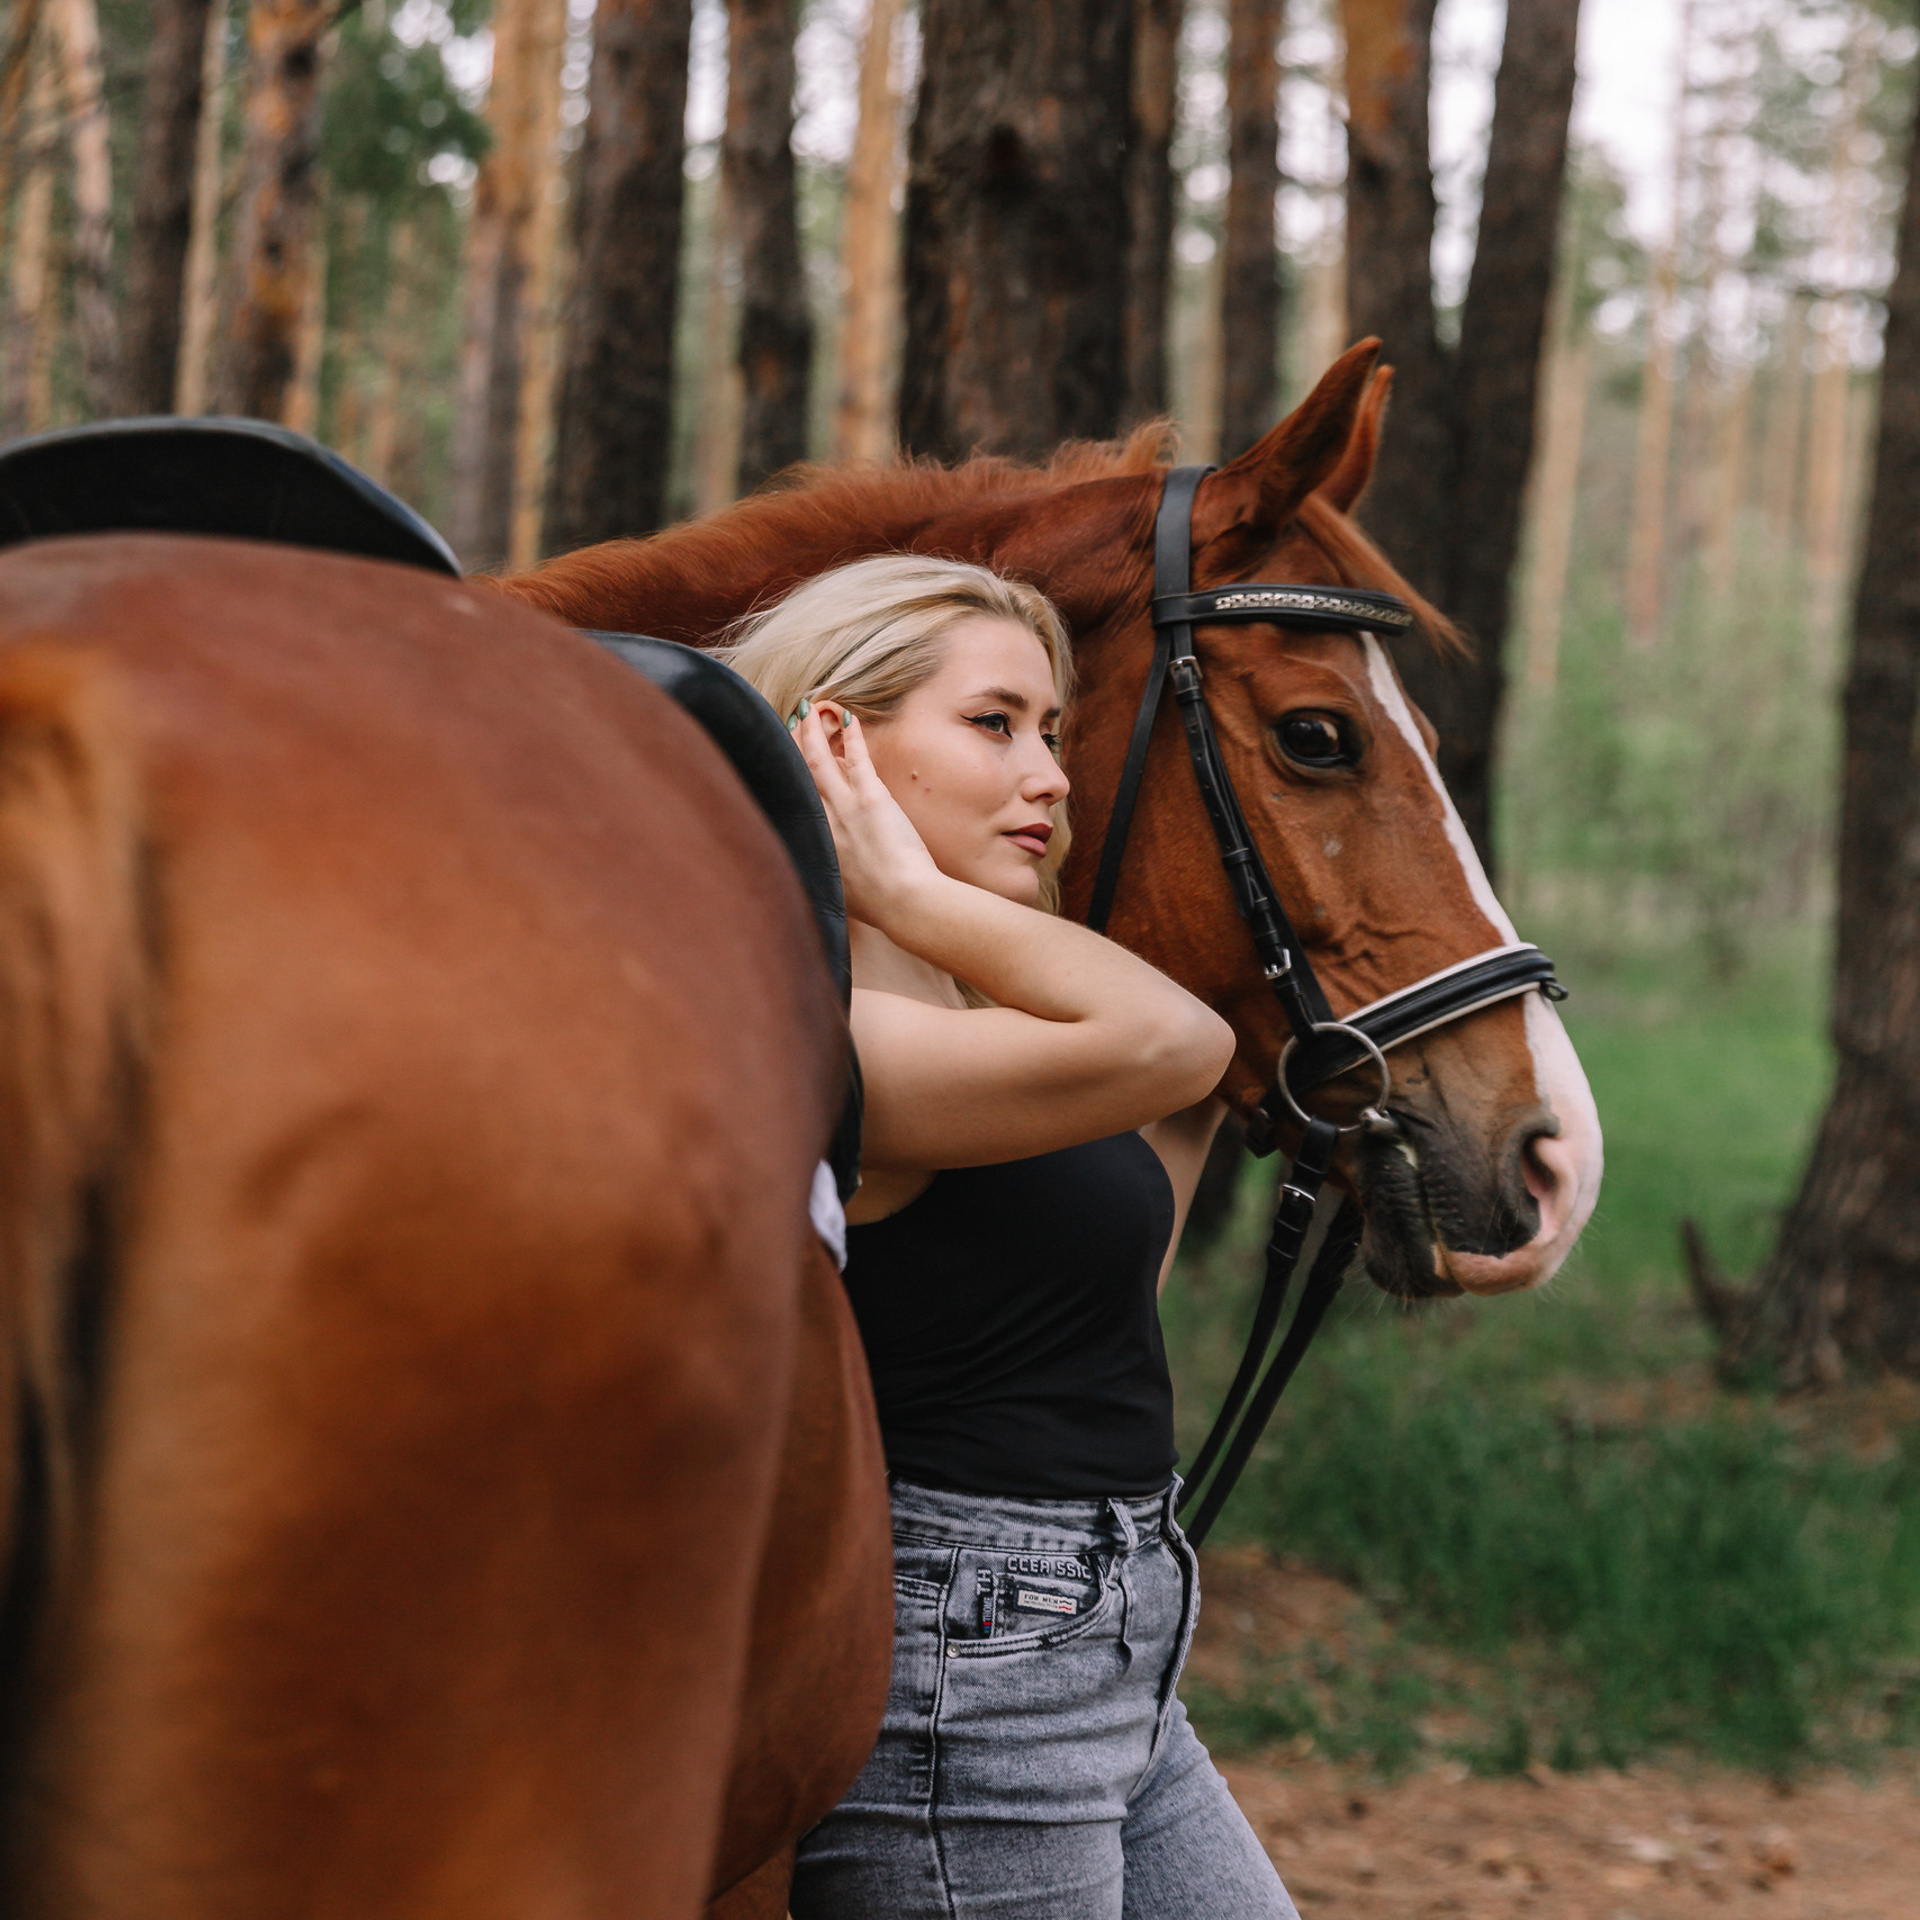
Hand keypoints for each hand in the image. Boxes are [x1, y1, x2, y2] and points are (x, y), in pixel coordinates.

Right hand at [791, 702, 943, 926]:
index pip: (792, 801)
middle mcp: (820, 821)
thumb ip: (828, 875)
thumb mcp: (838, 893)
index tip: (776, 762)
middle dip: (791, 746)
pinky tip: (846, 718)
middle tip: (788, 723)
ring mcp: (844, 807)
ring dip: (812, 732)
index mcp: (812, 843)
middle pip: (797, 774)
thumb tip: (825, 871)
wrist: (902, 901)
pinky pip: (856, 760)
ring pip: (819, 761)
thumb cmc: (877, 905)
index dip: (784, 777)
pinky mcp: (870, 799)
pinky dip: (851, 737)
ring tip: (806, 710)